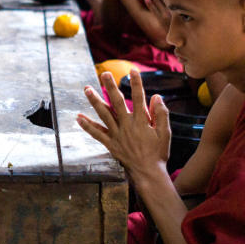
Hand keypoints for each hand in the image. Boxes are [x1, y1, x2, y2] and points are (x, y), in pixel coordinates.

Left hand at [76, 68, 170, 183]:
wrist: (148, 173)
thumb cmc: (158, 153)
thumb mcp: (165, 133)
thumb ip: (161, 114)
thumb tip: (157, 97)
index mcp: (141, 121)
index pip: (138, 98)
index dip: (136, 83)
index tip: (133, 70)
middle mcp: (127, 126)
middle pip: (116, 102)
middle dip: (110, 86)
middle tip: (104, 74)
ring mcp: (117, 135)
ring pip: (103, 115)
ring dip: (94, 101)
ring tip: (86, 89)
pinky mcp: (110, 144)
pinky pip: (96, 134)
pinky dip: (87, 126)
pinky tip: (79, 117)